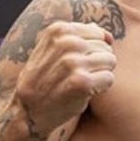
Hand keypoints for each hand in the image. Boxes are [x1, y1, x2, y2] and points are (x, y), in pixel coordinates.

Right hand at [13, 21, 115, 136]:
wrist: (29, 110)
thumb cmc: (44, 79)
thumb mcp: (51, 50)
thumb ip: (76, 38)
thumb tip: (106, 34)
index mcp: (58, 30)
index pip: (98, 34)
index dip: (93, 50)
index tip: (77, 61)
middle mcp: (66, 43)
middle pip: (105, 48)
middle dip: (98, 63)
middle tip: (77, 75)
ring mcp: (73, 62)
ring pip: (110, 61)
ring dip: (100, 74)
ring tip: (81, 82)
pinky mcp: (82, 82)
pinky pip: (109, 78)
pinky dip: (101, 87)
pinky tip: (85, 91)